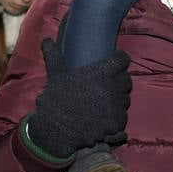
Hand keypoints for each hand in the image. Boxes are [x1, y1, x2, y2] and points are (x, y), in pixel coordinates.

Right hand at [26, 39, 132, 158]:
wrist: (56, 131)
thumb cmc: (56, 100)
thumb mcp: (56, 76)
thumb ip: (55, 56)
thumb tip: (46, 40)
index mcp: (100, 72)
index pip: (122, 60)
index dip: (119, 60)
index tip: (115, 63)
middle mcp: (111, 87)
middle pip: (126, 80)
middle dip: (119, 82)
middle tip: (106, 87)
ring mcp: (116, 105)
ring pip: (125, 99)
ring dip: (117, 101)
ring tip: (102, 105)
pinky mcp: (116, 122)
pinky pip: (122, 117)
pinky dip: (115, 118)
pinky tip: (103, 119)